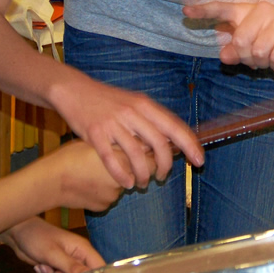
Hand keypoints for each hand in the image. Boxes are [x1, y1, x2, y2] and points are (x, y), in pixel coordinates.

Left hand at [0, 217, 103, 272]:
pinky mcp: (57, 269)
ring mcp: (67, 265)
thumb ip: (71, 267)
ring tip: (45, 266)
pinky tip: (40, 267)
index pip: (99, 268)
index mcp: (83, 250)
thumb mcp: (53, 253)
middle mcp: (78, 258)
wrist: (18, 234)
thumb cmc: (37, 237)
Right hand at [49, 138, 153, 209]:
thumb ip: (123, 145)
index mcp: (123, 159)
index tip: (148, 152)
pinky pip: (110, 195)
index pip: (151, 160)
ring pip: (124, 184)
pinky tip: (90, 182)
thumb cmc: (72, 155)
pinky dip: (105, 189)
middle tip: (120, 161)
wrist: (51, 181)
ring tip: (95, 171)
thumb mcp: (99, 143)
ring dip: (118, 178)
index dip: (151, 156)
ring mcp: (114, 194)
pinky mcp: (104, 205)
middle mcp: (123, 179)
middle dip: (135, 168)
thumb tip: (144, 143)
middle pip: (139, 173)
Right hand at [60, 74, 203, 189]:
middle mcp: (132, 113)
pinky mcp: (95, 133)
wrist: (74, 90)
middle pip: (159, 144)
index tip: (199, 161)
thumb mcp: (133, 102)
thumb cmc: (107, 100)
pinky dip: (122, 174)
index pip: (175, 127)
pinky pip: (112, 159)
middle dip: (165, 165)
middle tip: (162, 177)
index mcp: (145, 105)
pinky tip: (127, 182)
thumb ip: (152, 120)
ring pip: (136, 155)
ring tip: (142, 183)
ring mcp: (113, 123)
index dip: (190, 145)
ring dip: (143, 174)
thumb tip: (174, 141)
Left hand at [182, 1, 273, 69]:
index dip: (203, 11)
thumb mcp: (252, 41)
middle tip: (255, 59)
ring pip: (258, 53)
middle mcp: (262, 9)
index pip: (221, 8)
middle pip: (240, 42)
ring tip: (268, 58)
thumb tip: (225, 57)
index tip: (185, 12)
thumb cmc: (273, 35)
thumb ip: (235, 48)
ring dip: (262, 63)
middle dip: (246, 58)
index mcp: (246, 9)